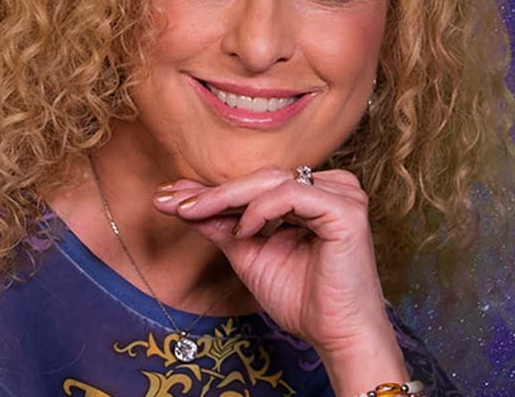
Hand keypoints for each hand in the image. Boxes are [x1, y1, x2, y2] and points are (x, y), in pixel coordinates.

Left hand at [152, 167, 407, 390]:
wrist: (335, 335)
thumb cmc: (302, 299)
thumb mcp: (249, 254)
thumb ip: (222, 226)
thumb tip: (182, 203)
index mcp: (310, 196)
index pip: (253, 185)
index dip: (209, 191)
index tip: (167, 198)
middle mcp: (329, 188)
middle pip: (259, 179)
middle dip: (210, 192)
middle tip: (171, 202)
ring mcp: (341, 195)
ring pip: (271, 181)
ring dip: (226, 197)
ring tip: (193, 212)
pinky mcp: (346, 209)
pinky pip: (292, 194)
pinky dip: (262, 210)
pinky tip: (244, 230)